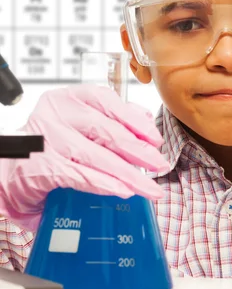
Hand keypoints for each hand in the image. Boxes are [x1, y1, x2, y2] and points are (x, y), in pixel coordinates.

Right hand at [0, 85, 168, 230]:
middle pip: (106, 130)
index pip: (108, 101)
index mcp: (68, 97)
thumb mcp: (80, 125)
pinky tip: (123, 190)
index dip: (135, 120)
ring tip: (148, 187)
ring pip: (96, 155)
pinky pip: (79, 175)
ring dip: (127, 173)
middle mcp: (55, 113)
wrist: (11, 172)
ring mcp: (46, 139)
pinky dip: (104, 184)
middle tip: (159, 164)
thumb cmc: (50, 147)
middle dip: (138, 150)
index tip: (155, 139)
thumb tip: (143, 119)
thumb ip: (110, 119)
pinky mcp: (40, 167)